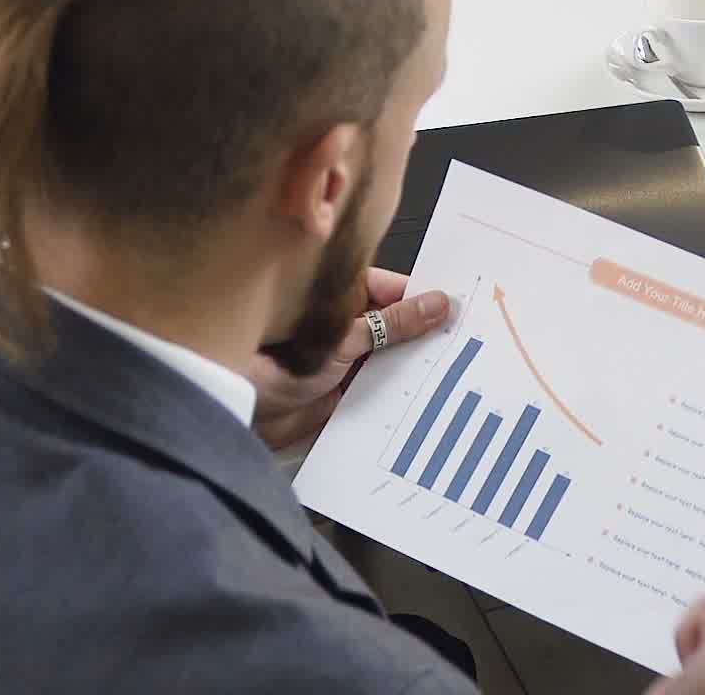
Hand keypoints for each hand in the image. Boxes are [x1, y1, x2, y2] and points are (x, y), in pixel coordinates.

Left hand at [247, 266, 451, 452]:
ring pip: (392, 354)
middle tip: (459, 335)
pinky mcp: (348, 389)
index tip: (454, 304)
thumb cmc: (271, 365)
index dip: (423, 297)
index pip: (393, 289)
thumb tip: (434, 304)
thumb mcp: (344, 339)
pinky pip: (383, 384)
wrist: (245, 415)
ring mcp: (348, 357)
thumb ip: (392, 324)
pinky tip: (422, 391)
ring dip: (412, 361)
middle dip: (423, 330)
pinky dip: (400, 387)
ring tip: (449, 364)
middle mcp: (345, 325)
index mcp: (340, 298)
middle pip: (396, 323)